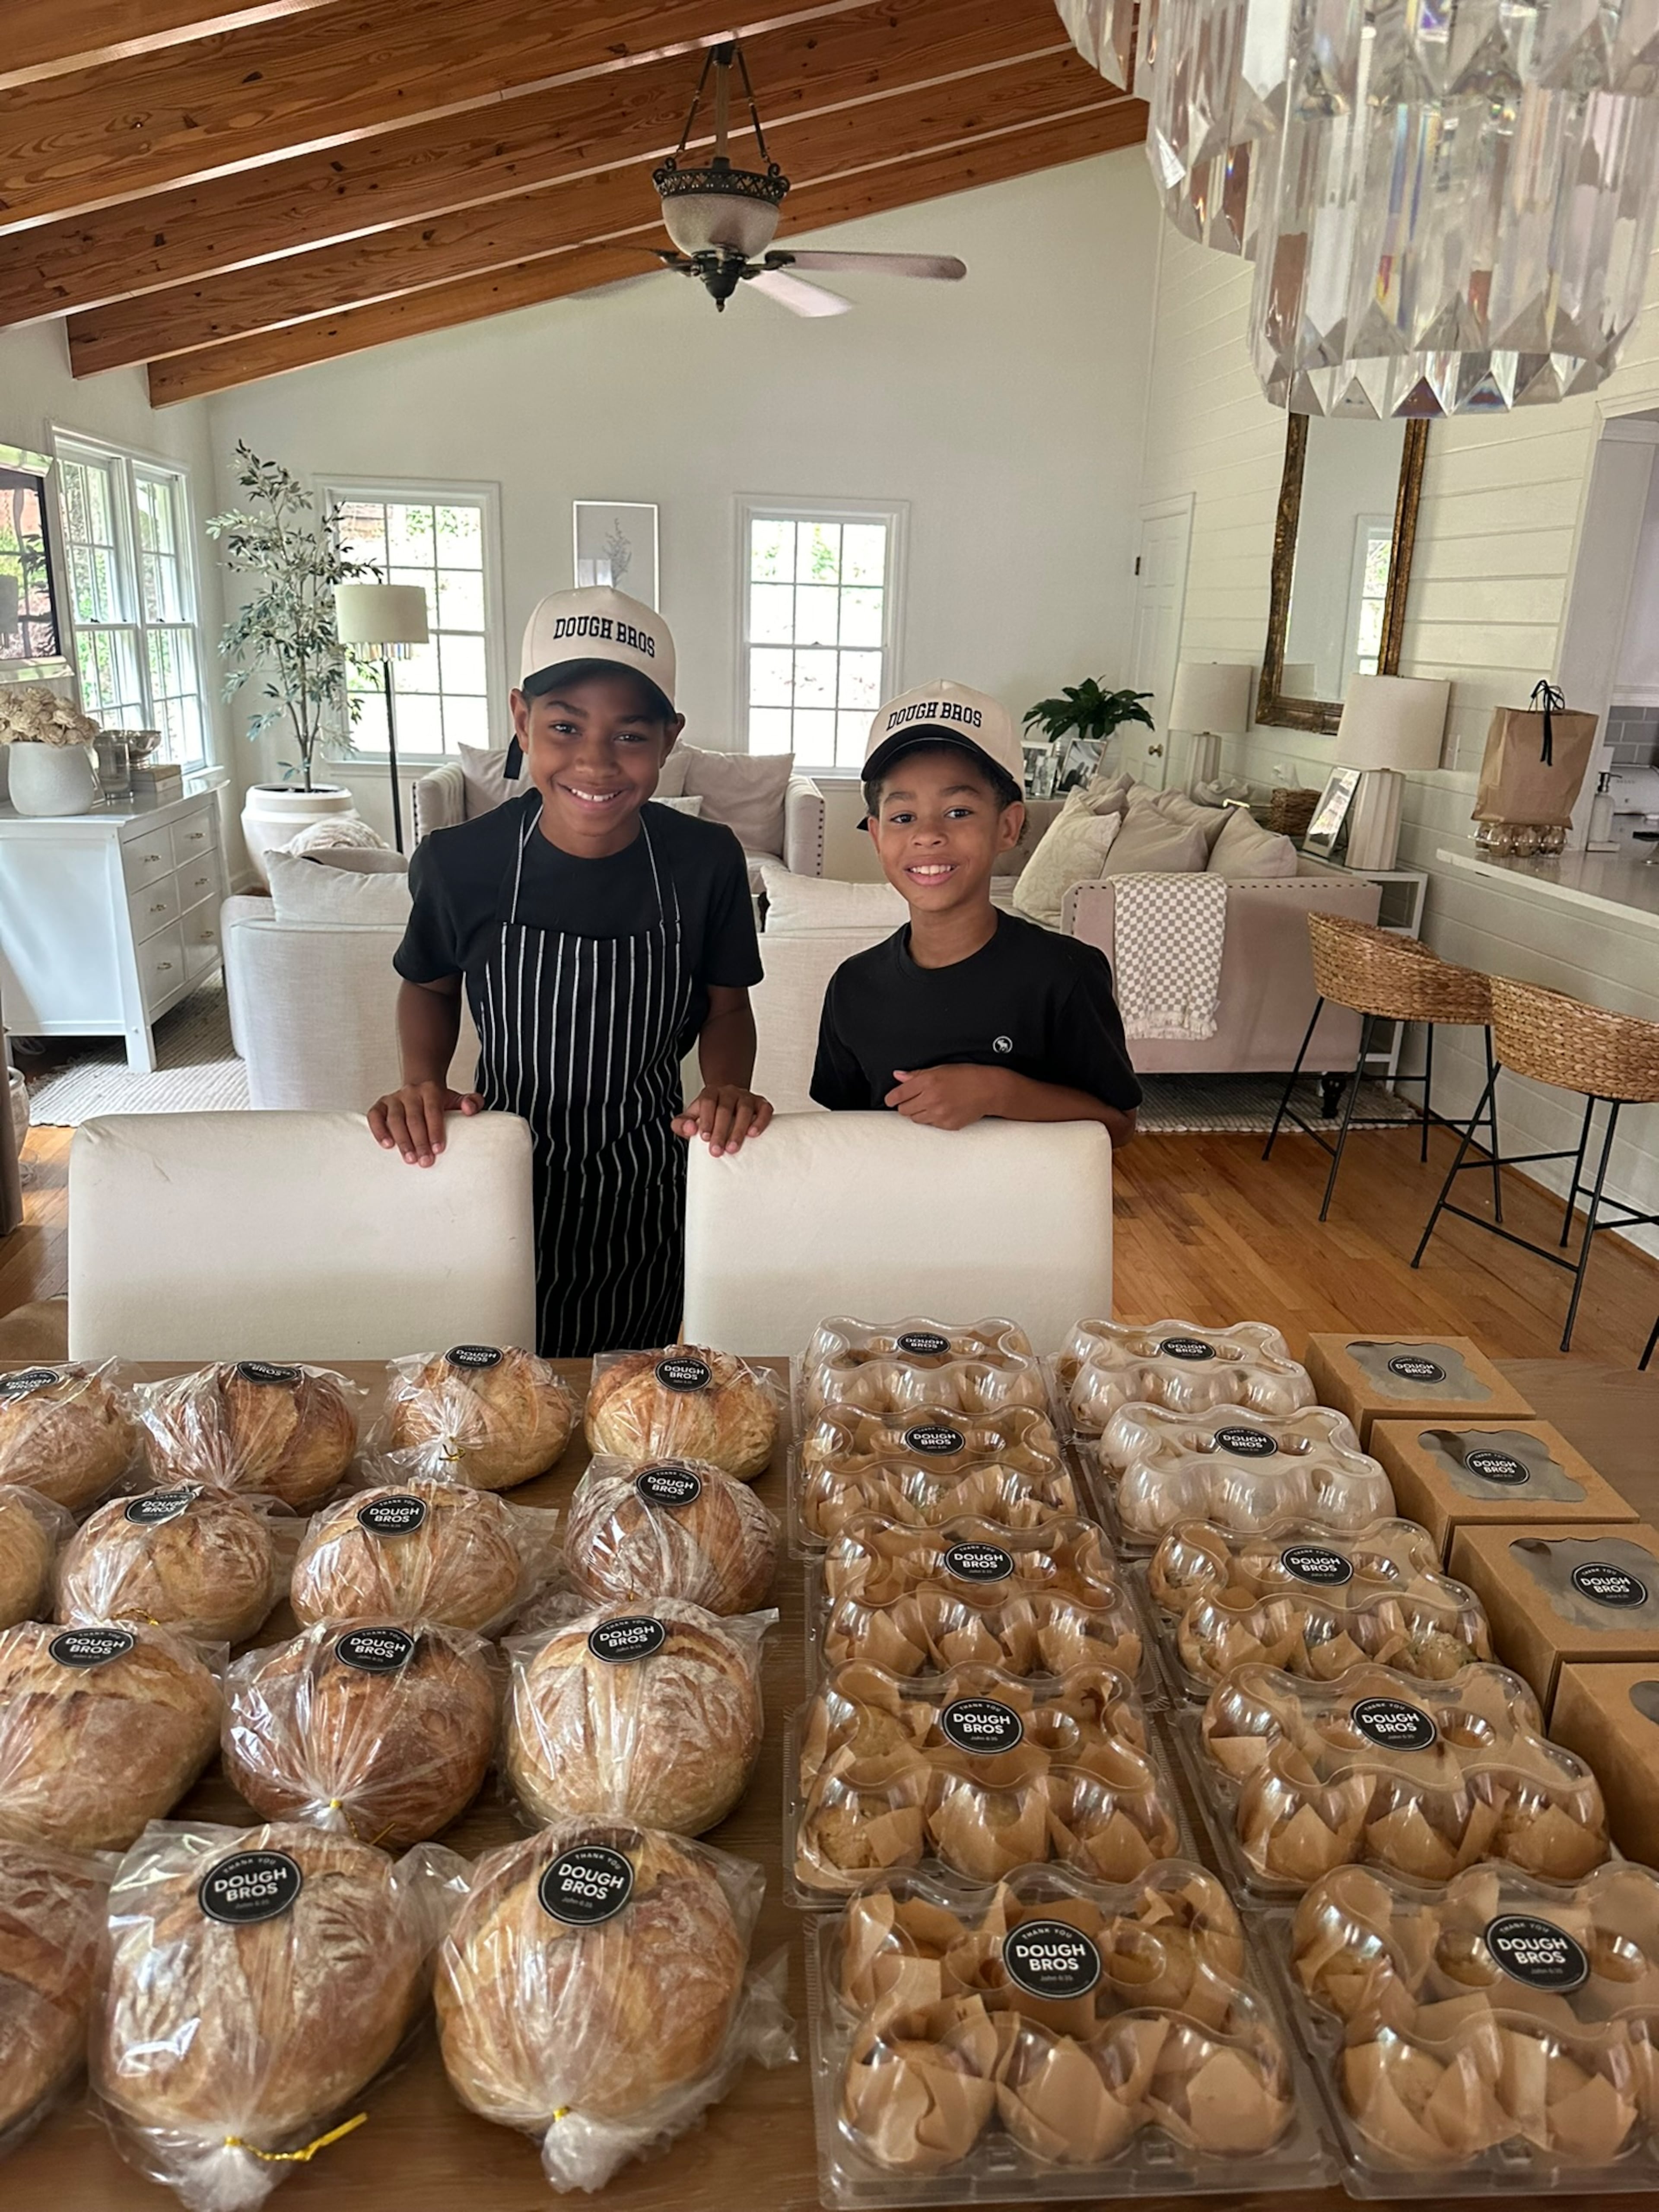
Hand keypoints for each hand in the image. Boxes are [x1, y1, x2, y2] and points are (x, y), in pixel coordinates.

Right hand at [368, 1082, 481, 1166]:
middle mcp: (411, 1092)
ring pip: (395, 1119)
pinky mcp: (380, 1105)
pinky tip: (387, 1144)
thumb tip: (470, 1109)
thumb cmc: (439, 1102)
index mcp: (431, 1090)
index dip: (435, 1130)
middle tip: (425, 1161)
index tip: (438, 1149)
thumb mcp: (458, 1099)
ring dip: (402, 1140)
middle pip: (414, 1118)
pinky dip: (378, 1130)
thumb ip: (472, 1102)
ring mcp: (394, 1098)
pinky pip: (375, 1116)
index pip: (432, 1111)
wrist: (420, 1089)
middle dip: (419, 1141)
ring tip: (409, 1158)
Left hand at [672, 1085, 772, 1156]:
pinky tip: (753, 1134)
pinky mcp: (761, 1104)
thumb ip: (682, 1124)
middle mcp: (729, 1092)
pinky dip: (760, 1121)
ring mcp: (746, 1097)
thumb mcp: (692, 1118)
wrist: (729, 1103)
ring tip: (733, 1148)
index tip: (704, 1137)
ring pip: (744, 1109)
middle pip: (725, 1108)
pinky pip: (764, 1110)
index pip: (708, 1102)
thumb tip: (689, 1128)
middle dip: (720, 1131)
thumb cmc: (710, 1115)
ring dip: (738, 1130)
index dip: (706, 1120)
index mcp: (711, 1093)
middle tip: (717, 1150)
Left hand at [884, 1065, 1007, 1129]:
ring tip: (930, 1104)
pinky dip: (933, 1119)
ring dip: (918, 1113)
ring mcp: (939, 1114)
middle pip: (904, 1110)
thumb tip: (898, 1076)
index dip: (891, 1098)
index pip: (899, 1094)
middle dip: (905, 1105)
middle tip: (914, 1100)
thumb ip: (917, 1075)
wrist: (989, 1090)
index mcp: (928, 1082)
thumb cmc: (966, 1076)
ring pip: (915, 1119)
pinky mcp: (947, 1125)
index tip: (890, 1100)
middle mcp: (931, 1099)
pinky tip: (943, 1109)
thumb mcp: (940, 1069)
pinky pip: (931, 1125)